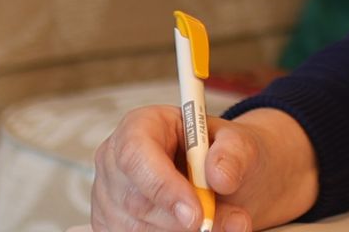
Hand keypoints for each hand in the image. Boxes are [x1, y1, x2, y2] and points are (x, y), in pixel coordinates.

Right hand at [90, 105, 317, 231]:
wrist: (223, 177)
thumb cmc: (224, 153)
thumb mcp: (239, 142)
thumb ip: (233, 153)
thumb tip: (220, 177)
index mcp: (141, 126)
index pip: (136, 155)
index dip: (163, 186)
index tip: (197, 214)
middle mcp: (114, 160)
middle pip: (135, 200)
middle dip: (181, 219)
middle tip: (223, 224)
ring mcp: (108, 196)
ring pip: (137, 227)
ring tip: (222, 222)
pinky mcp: (113, 224)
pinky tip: (197, 227)